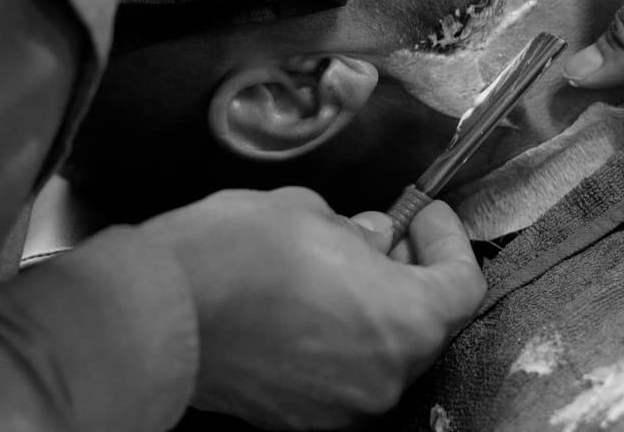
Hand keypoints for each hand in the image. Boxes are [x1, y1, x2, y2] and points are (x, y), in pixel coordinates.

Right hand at [141, 187, 484, 428]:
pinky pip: (344, 372)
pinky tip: (312, 301)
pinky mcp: (299, 417)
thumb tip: (375, 239)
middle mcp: (383, 378)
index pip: (463, 284)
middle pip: (426, 323)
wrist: (159, 310)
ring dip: (377, 305)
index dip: (448, 241)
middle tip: (385, 232)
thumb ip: (360, 231)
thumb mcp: (313, 212)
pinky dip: (344, 336)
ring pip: (384, 350)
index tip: (423, 214)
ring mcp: (341, 407)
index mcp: (402, 322)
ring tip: (341, 263)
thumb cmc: (240, 251)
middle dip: (412, 272)